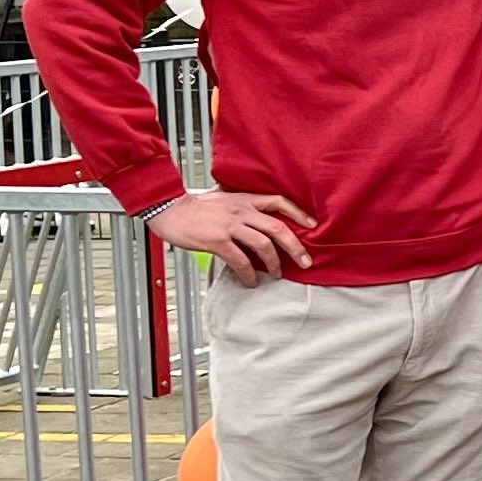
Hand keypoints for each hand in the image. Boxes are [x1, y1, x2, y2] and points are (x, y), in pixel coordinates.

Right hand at [153, 189, 316, 283]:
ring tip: (276, 275)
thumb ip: (239, 205)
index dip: (298, 213)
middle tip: (305, 261)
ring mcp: (230, 225)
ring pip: (263, 245)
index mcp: (244, 199)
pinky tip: (251, 281)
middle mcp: (241, 210)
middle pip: (278, 228)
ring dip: (274, 263)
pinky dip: (249, 274)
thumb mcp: (222, 198)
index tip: (313, 225)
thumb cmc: (194, 207)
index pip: (278, 201)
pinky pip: (241, 260)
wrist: (169, 209)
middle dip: (295, 247)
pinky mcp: (218, 240)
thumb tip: (254, 215)